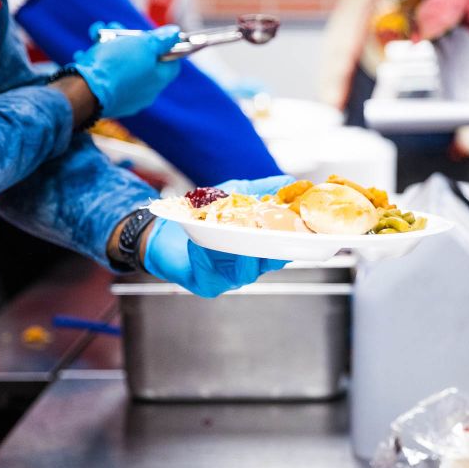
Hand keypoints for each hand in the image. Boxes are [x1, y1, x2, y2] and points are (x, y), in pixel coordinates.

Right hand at [71, 22, 183, 118]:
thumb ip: (161, 40)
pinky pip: (103, 77)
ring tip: (96, 34)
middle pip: (142, 60)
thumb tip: (175, 32)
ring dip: (107, 45)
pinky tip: (85, 54)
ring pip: (119, 65)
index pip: (171, 61)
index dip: (164, 44)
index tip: (150, 33)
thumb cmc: (116, 66)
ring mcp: (124, 97)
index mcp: (158, 80)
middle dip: (127, 39)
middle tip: (115, 27)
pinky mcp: (104, 99)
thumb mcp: (143, 45)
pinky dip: (95, 62)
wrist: (84, 91)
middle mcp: (144, 92)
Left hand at [142, 175, 293, 296]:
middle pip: (270, 261)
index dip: (295, 238)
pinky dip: (211, 256)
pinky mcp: (209, 285)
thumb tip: (292, 182)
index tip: (303, 227)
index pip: (284, 246)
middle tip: (279, 233)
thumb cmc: (203, 214)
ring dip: (247, 252)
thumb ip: (265, 189)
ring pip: (248, 271)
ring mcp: (230, 278)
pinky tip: (203, 243)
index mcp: (260, 247)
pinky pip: (217, 276)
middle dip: (276, 247)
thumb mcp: (237, 194)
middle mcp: (249, 265)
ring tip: (244, 235)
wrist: (165, 231)